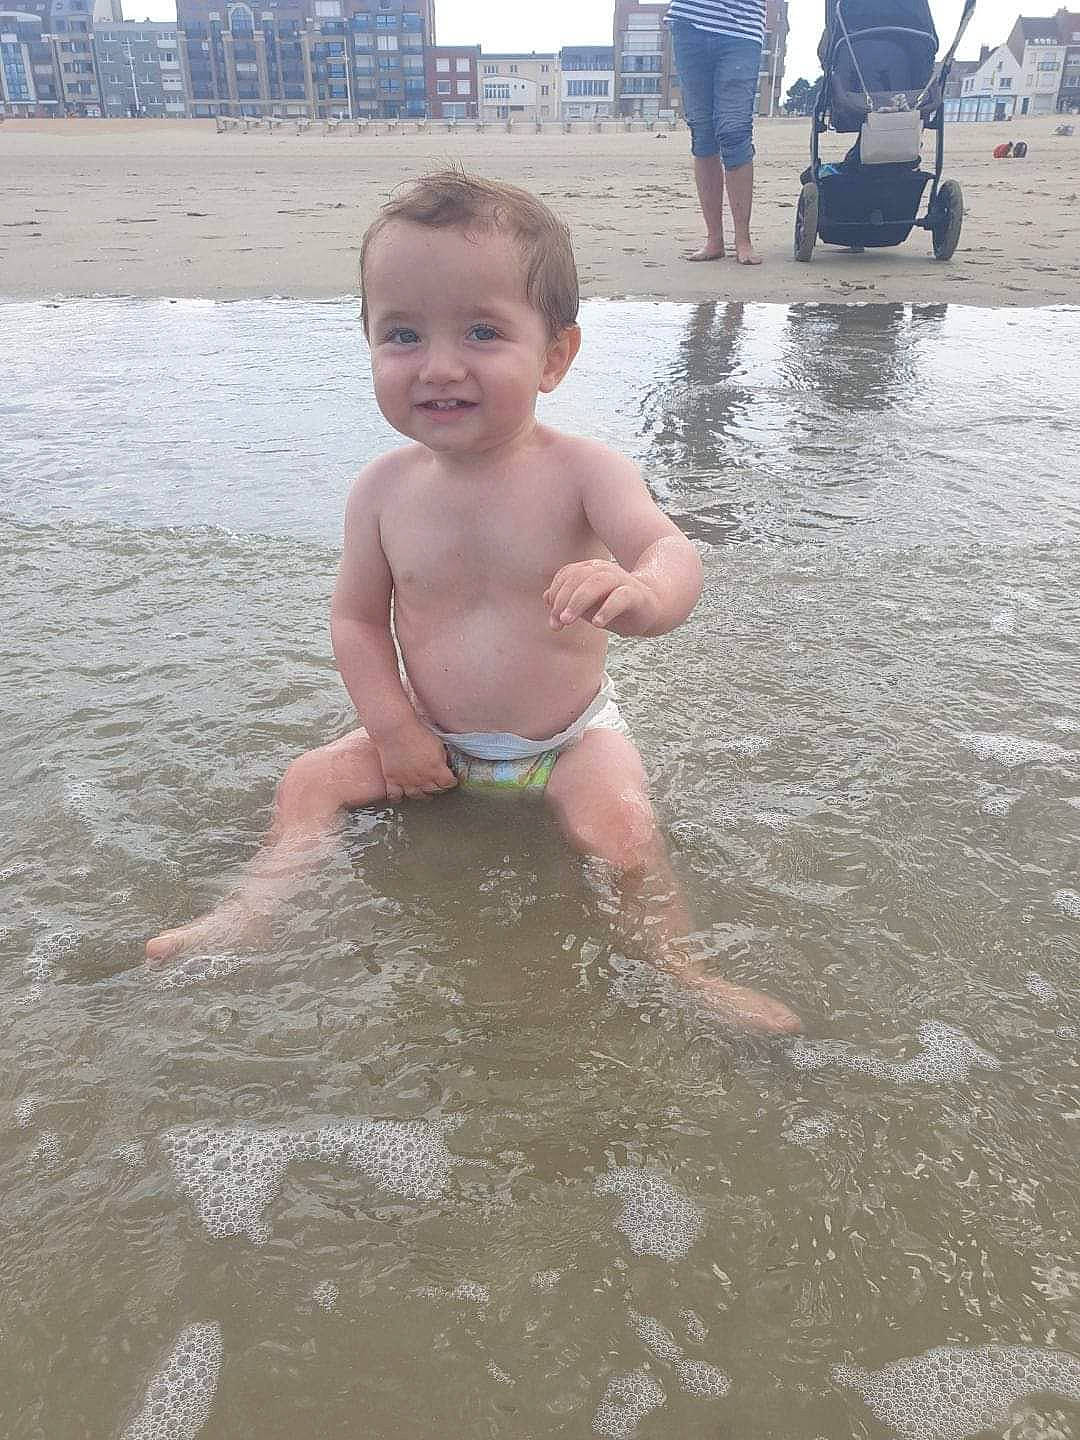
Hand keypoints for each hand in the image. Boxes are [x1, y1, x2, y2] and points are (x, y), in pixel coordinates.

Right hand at [375, 722, 456, 801]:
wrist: (394, 730)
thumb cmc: (416, 733)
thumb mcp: (437, 744)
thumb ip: (442, 758)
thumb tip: (445, 765)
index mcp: (437, 770)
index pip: (449, 783)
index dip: (451, 781)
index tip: (450, 779)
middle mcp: (423, 779)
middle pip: (434, 790)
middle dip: (438, 787)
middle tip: (437, 783)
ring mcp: (407, 781)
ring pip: (417, 796)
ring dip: (421, 794)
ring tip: (422, 790)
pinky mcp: (392, 780)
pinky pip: (395, 796)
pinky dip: (398, 797)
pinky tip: (401, 794)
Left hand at [544, 559, 660, 633]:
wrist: (652, 608)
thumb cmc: (614, 606)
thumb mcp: (587, 606)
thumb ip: (566, 601)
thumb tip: (545, 598)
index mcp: (590, 569)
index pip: (567, 575)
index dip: (556, 595)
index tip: (553, 620)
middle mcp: (604, 570)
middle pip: (578, 578)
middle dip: (563, 600)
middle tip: (558, 623)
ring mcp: (621, 580)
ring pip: (596, 583)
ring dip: (578, 601)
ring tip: (567, 621)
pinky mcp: (636, 594)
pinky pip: (620, 597)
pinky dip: (607, 609)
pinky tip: (597, 624)